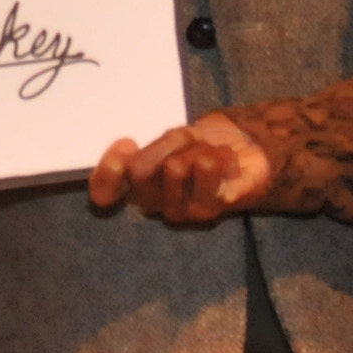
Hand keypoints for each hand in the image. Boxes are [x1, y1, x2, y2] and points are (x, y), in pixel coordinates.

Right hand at [88, 115, 273, 224]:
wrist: (248, 152)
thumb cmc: (204, 148)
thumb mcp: (174, 140)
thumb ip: (152, 151)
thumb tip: (131, 159)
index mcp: (138, 185)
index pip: (103, 189)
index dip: (107, 172)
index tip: (126, 143)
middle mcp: (155, 204)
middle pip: (140, 173)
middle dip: (167, 144)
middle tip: (188, 142)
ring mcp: (182, 211)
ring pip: (174, 167)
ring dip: (196, 148)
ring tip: (211, 153)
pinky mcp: (210, 209)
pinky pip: (204, 170)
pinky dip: (219, 154)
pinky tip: (228, 159)